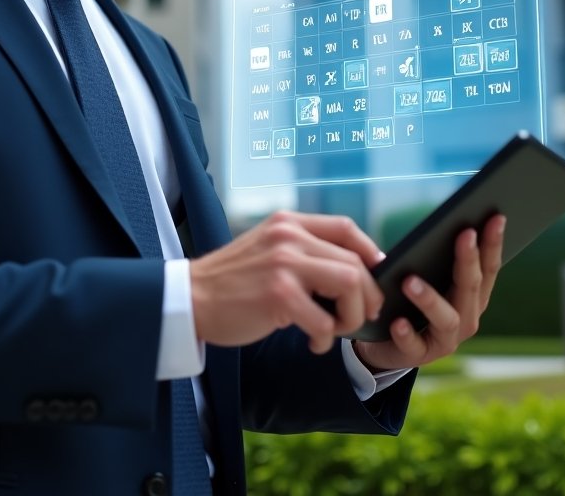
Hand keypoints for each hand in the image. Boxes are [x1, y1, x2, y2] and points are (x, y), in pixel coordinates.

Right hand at [190, 211, 384, 354]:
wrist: (191, 298)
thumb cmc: (233, 281)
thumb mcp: (267, 248)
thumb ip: (302, 249)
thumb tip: (353, 269)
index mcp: (288, 222)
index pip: (346, 227)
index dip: (369, 252)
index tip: (373, 276)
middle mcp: (289, 236)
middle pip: (355, 262)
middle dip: (366, 296)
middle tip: (355, 317)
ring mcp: (284, 263)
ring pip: (349, 285)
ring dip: (351, 316)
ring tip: (333, 329)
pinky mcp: (279, 294)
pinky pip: (325, 322)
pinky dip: (326, 340)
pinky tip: (312, 343)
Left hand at [352, 213, 505, 371]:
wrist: (385, 341)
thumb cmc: (410, 298)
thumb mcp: (424, 274)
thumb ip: (433, 254)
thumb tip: (440, 223)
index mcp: (472, 296)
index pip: (489, 267)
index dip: (494, 243)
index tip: (496, 217)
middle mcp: (466, 318)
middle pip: (471, 288)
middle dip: (469, 260)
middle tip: (464, 234)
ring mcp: (445, 340)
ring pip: (447, 318)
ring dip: (430, 298)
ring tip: (410, 281)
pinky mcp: (417, 356)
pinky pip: (413, 345)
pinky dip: (406, 333)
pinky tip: (397, 322)